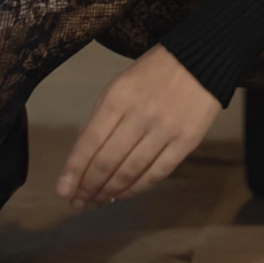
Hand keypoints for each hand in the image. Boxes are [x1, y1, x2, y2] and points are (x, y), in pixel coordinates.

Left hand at [56, 45, 221, 207]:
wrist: (200, 60)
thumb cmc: (153, 73)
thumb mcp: (120, 84)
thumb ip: (102, 118)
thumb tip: (85, 158)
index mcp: (118, 96)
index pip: (90, 141)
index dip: (74, 170)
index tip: (63, 191)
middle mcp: (140, 114)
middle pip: (108, 161)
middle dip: (89, 186)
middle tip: (78, 202)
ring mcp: (165, 129)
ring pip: (131, 171)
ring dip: (110, 191)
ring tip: (97, 202)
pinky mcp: (186, 142)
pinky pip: (157, 173)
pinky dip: (137, 188)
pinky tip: (124, 195)